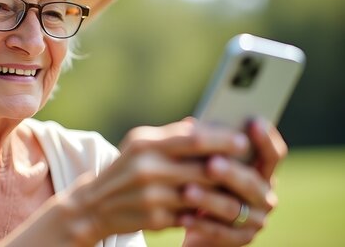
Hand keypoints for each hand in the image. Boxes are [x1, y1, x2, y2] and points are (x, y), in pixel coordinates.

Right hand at [67, 119, 249, 241]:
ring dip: (223, 195)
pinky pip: (190, 215)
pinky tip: (215, 210)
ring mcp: (151, 196)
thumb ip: (171, 135)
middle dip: (230, 170)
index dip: (223, 140)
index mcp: (145, 144)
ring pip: (202, 195)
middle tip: (250, 169)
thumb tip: (205, 125)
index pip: (194, 139)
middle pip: (203, 169)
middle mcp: (146, 168)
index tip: (243, 141)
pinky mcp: (154, 220)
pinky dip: (204, 213)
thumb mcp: (139, 145)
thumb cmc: (125, 169)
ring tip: (238, 190)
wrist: (93, 205)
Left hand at [181, 119, 287, 246]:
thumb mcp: (203, 163)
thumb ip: (205, 146)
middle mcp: (264, 195)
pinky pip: (222, 232)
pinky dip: (201, 224)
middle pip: (252, 182)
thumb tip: (191, 124)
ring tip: (187, 191)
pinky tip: (183, 216)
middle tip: (211, 164)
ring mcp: (255, 219)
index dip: (266, 139)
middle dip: (231, 172)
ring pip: (234, 208)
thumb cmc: (202, 182)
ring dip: (209, 199)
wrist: (196, 222)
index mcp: (260, 171)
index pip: (272, 155)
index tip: (254, 122)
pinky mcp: (241, 239)